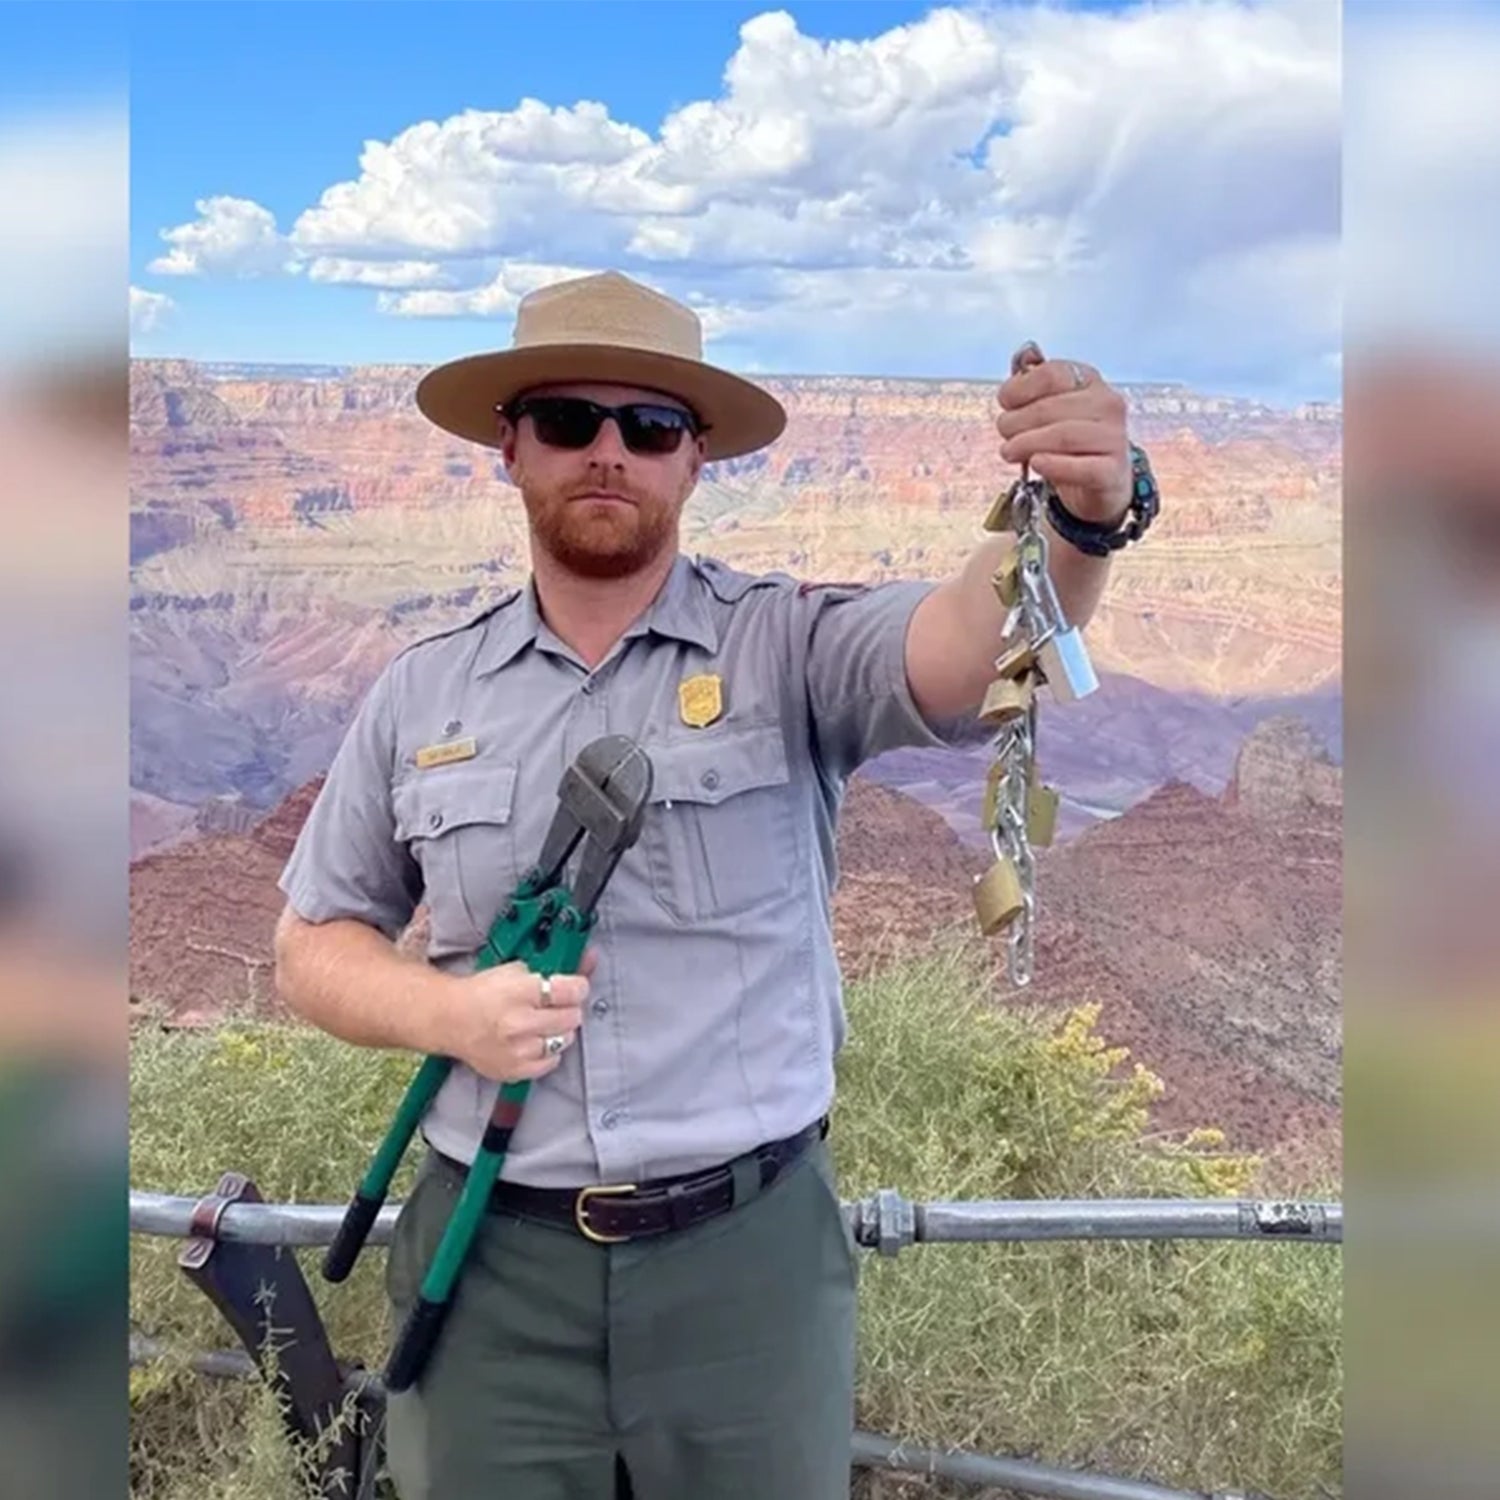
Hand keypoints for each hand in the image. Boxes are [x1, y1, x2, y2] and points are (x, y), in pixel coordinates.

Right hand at [449, 959, 589, 1081]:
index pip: (571, 991)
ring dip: (559, 1030)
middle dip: (569, 1009)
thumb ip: (553, 968)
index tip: (576, 988)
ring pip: (564, 1041)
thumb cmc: (481, 993)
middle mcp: (519, 1023)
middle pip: (571, 1018)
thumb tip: (588, 959)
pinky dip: (548, 1051)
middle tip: (557, 1005)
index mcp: (519, 992)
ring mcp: (517, 1050)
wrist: (449, 1019)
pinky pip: (550, 1063)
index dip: (579, 987)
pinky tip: (535, 1040)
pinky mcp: (514, 1070)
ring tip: (542, 1023)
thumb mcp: (516, 970)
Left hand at [995, 357, 1131, 526]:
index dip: (1019, 388)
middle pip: (1050, 408)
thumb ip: (1033, 388)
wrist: (1101, 483)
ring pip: (1063, 435)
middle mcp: (1107, 404)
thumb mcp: (1052, 411)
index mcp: (1090, 382)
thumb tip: (1020, 365)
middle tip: (1004, 433)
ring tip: (1010, 451)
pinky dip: (1053, 465)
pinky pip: (1080, 467)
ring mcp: (1113, 438)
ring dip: (1026, 444)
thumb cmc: (1072, 444)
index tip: (1006, 403)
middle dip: (1016, 421)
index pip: (1051, 374)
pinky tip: (1037, 463)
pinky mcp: (1112, 471)